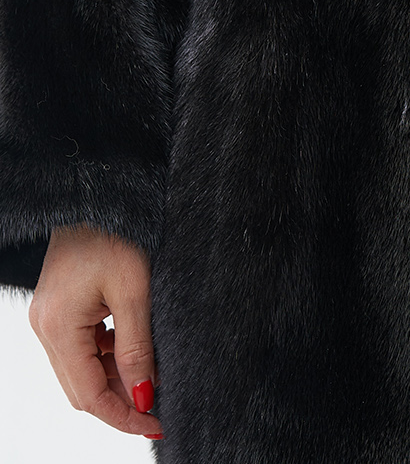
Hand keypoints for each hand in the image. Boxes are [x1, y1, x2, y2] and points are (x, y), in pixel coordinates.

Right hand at [28, 224, 162, 437]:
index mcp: (58, 327)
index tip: (156, 422)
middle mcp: (45, 327)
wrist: (100, 192)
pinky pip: (81, 346)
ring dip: (115, 378)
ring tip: (152, 376)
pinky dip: (107, 355)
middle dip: (120, 401)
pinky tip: (133, 348)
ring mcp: (49, 317)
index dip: (123, 415)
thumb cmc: (118, 230)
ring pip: (81, 369)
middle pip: (82, 387)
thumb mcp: (135, 290)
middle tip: (158, 405)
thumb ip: (137, 347)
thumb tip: (143, 395)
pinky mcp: (60, 307)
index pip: (89, 396)